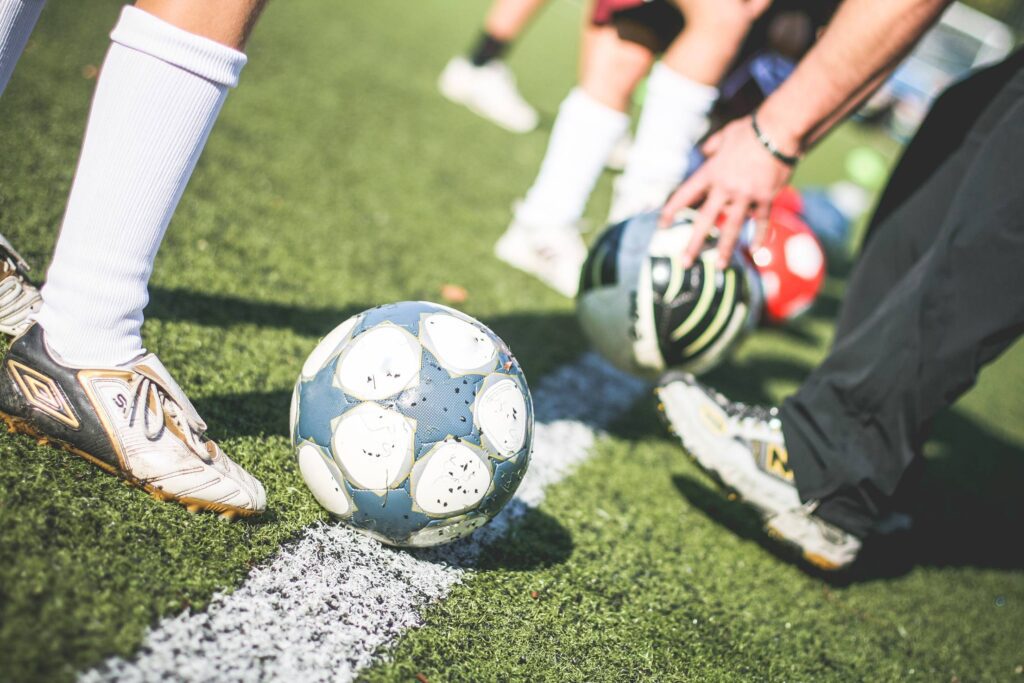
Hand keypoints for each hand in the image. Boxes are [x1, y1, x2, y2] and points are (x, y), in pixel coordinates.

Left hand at [659, 115, 794, 267]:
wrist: (778, 131)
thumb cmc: (750, 130)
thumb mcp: (725, 135)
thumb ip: (712, 146)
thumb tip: (705, 152)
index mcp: (711, 173)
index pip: (685, 195)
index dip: (672, 210)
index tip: (661, 225)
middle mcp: (725, 188)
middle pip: (705, 220)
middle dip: (694, 243)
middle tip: (684, 262)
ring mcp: (745, 195)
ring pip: (732, 227)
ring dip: (725, 249)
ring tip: (720, 266)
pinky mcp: (765, 198)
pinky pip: (760, 221)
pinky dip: (758, 236)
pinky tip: (754, 249)